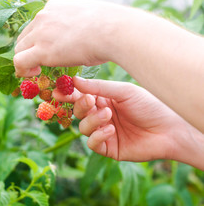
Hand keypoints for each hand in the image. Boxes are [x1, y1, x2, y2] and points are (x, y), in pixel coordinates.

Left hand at [14, 0, 132, 76]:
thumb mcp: (90, 16)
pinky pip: (20, 61)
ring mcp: (40, 32)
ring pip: (20, 48)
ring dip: (25, 61)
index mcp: (54, 7)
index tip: (44, 50)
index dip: (37, 40)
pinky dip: (22, 70)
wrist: (114, 30)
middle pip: (25, 36)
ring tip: (36, 71)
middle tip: (37, 64)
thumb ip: (78, 23)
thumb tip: (83, 33)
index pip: (37, 24)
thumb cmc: (111, 25)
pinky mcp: (41, 49)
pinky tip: (34, 74)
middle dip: (28, 50)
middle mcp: (43, 16)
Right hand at [55, 77, 201, 162]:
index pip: (80, 96)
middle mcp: (101, 114)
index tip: (58, 91)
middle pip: (78, 112)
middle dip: (80, 106)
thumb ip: (98, 87)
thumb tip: (74, 80)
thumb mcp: (123, 91)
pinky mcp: (108, 148)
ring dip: (92, 120)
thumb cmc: (149, 105)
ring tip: (108, 114)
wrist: (169, 129)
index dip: (68, 94)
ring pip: (83, 127)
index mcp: (103, 99)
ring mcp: (104, 132)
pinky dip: (98, 136)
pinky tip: (111, 129)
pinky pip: (92, 143)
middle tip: (89, 101)